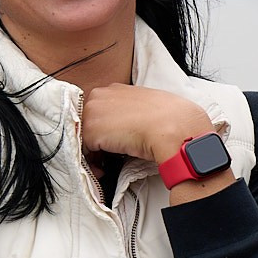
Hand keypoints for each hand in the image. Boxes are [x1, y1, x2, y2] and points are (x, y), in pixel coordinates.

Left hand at [79, 85, 212, 162]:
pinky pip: (84, 151)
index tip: (112, 142)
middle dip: (95, 141)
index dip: (104, 129)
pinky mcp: (91, 130)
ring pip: (84, 137)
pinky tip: (104, 169)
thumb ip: (130, 111)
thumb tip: (129, 124)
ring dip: (93, 153)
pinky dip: (92, 162)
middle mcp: (99, 95)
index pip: (100, 112)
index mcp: (114, 89)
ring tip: (104, 165)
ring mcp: (92, 112)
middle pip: (88, 123)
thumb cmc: (169, 117)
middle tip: (105, 157)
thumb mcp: (146, 105)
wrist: (173, 127)